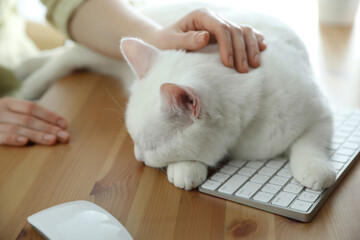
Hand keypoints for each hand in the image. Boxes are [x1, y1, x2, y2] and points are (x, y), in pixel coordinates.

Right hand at [0, 97, 69, 145]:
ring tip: (52, 140)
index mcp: (9, 103)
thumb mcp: (9, 114)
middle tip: (65, 136)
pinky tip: (25, 142)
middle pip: (29, 118)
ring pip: (18, 127)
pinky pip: (0, 136)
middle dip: (49, 128)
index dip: (50, 115)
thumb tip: (57, 126)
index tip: (65, 124)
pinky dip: (12, 139)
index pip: (33, 108)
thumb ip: (27, 117)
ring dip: (37, 135)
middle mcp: (1, 110)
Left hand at [148, 8, 266, 72]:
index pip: (221, 28)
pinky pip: (244, 32)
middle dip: (241, 50)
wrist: (164, 40)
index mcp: (201, 16)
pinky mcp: (225, 32)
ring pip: (243, 30)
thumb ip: (186, 40)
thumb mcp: (170, 42)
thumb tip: (205, 37)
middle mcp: (213, 18)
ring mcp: (221, 23)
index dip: (228, 45)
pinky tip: (263, 47)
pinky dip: (254, 39)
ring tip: (255, 65)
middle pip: (235, 30)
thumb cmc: (165, 43)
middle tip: (244, 70)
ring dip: (251, 46)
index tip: (229, 64)